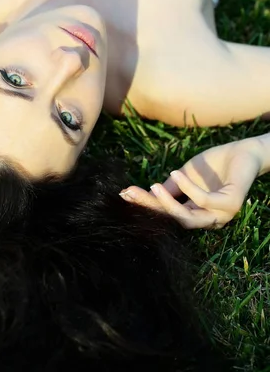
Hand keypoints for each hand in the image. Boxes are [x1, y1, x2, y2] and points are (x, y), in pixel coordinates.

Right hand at [119, 138, 263, 228]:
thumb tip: (146, 193)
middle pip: (172, 219)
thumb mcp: (185, 175)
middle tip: (130, 193)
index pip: (165, 213)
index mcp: (196, 213)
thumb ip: (170, 187)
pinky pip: (202, 200)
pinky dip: (186, 188)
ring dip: (167, 204)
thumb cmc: (215, 164)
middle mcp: (208, 219)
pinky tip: (175, 174)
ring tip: (152, 187)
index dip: (144, 205)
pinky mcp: (231, 205)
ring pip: (186, 218)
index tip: (125, 194)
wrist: (246, 151)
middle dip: (150, 207)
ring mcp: (221, 215)